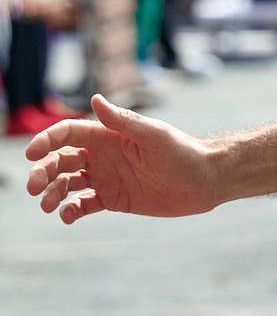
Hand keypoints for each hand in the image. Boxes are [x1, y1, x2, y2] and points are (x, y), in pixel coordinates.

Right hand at [24, 96, 220, 223]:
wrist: (206, 181)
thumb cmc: (184, 152)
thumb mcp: (155, 136)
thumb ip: (124, 121)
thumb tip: (96, 98)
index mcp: (107, 137)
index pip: (67, 134)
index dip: (46, 141)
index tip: (31, 154)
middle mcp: (102, 156)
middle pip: (60, 161)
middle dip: (42, 172)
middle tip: (34, 188)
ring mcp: (106, 178)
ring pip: (67, 184)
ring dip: (53, 193)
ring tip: (48, 206)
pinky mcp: (114, 199)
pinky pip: (84, 205)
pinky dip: (71, 211)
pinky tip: (67, 217)